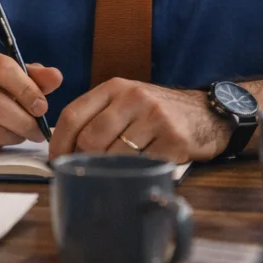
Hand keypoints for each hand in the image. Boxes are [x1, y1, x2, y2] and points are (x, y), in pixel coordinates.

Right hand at [0, 45, 62, 154]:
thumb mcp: (2, 76)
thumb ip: (31, 75)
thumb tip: (56, 77)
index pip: (2, 68)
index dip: (26, 89)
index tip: (42, 107)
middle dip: (24, 121)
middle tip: (38, 130)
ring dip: (14, 135)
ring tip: (22, 134)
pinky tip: (0, 139)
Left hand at [49, 78, 227, 161]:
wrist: (207, 114)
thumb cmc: (158, 112)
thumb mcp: (127, 101)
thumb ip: (98, 115)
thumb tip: (64, 147)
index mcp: (115, 88)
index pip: (73, 114)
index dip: (59, 142)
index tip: (55, 161)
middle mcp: (133, 98)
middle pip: (90, 138)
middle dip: (83, 160)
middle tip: (85, 172)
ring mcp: (155, 118)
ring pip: (114, 155)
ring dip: (109, 170)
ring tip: (112, 174)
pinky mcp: (173, 140)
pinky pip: (141, 165)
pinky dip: (134, 174)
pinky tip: (137, 172)